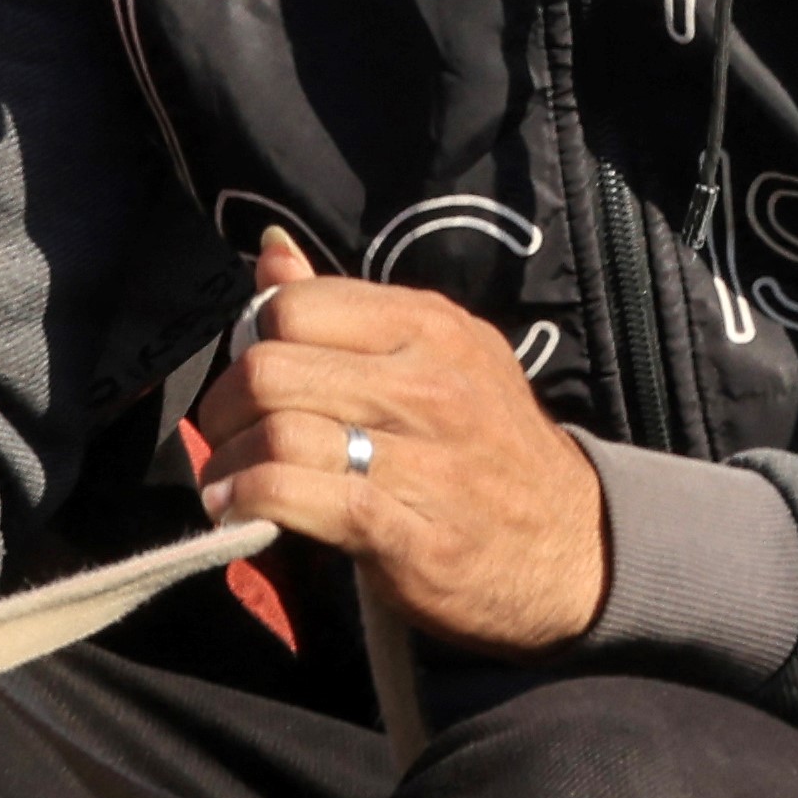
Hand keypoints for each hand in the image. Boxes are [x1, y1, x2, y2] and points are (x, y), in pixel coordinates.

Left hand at [198, 229, 609, 651]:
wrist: (576, 550)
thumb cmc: (490, 448)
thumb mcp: (439, 356)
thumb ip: (348, 310)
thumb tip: (272, 248)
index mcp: (431, 327)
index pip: (297, 308)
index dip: (253, 342)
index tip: (250, 381)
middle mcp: (429, 385)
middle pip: (273, 371)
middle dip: (224, 410)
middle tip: (221, 438)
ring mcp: (425, 462)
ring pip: (281, 435)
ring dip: (229, 465)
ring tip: (224, 483)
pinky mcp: (412, 536)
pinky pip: (304, 501)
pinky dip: (252, 504)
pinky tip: (240, 513)